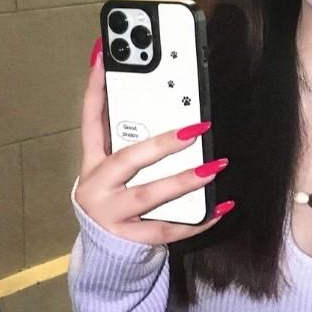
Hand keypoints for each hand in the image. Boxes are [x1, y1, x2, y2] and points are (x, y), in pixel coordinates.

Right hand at [75, 43, 230, 246]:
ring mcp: (111, 214)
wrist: (104, 256)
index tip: (104, 55)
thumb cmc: (115, 202)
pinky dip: (197, 219)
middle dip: (162, 143)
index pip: (91, 119)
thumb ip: (130, 143)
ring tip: (216, 167)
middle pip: (128, 159)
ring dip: (184, 179)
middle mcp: (97, 186)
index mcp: (93, 162)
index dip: (96, 87)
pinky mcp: (130, 239)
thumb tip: (164, 110)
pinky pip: (168, 228)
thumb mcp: (114, 172)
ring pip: (149, 195)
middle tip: (195, 129)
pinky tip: (221, 207)